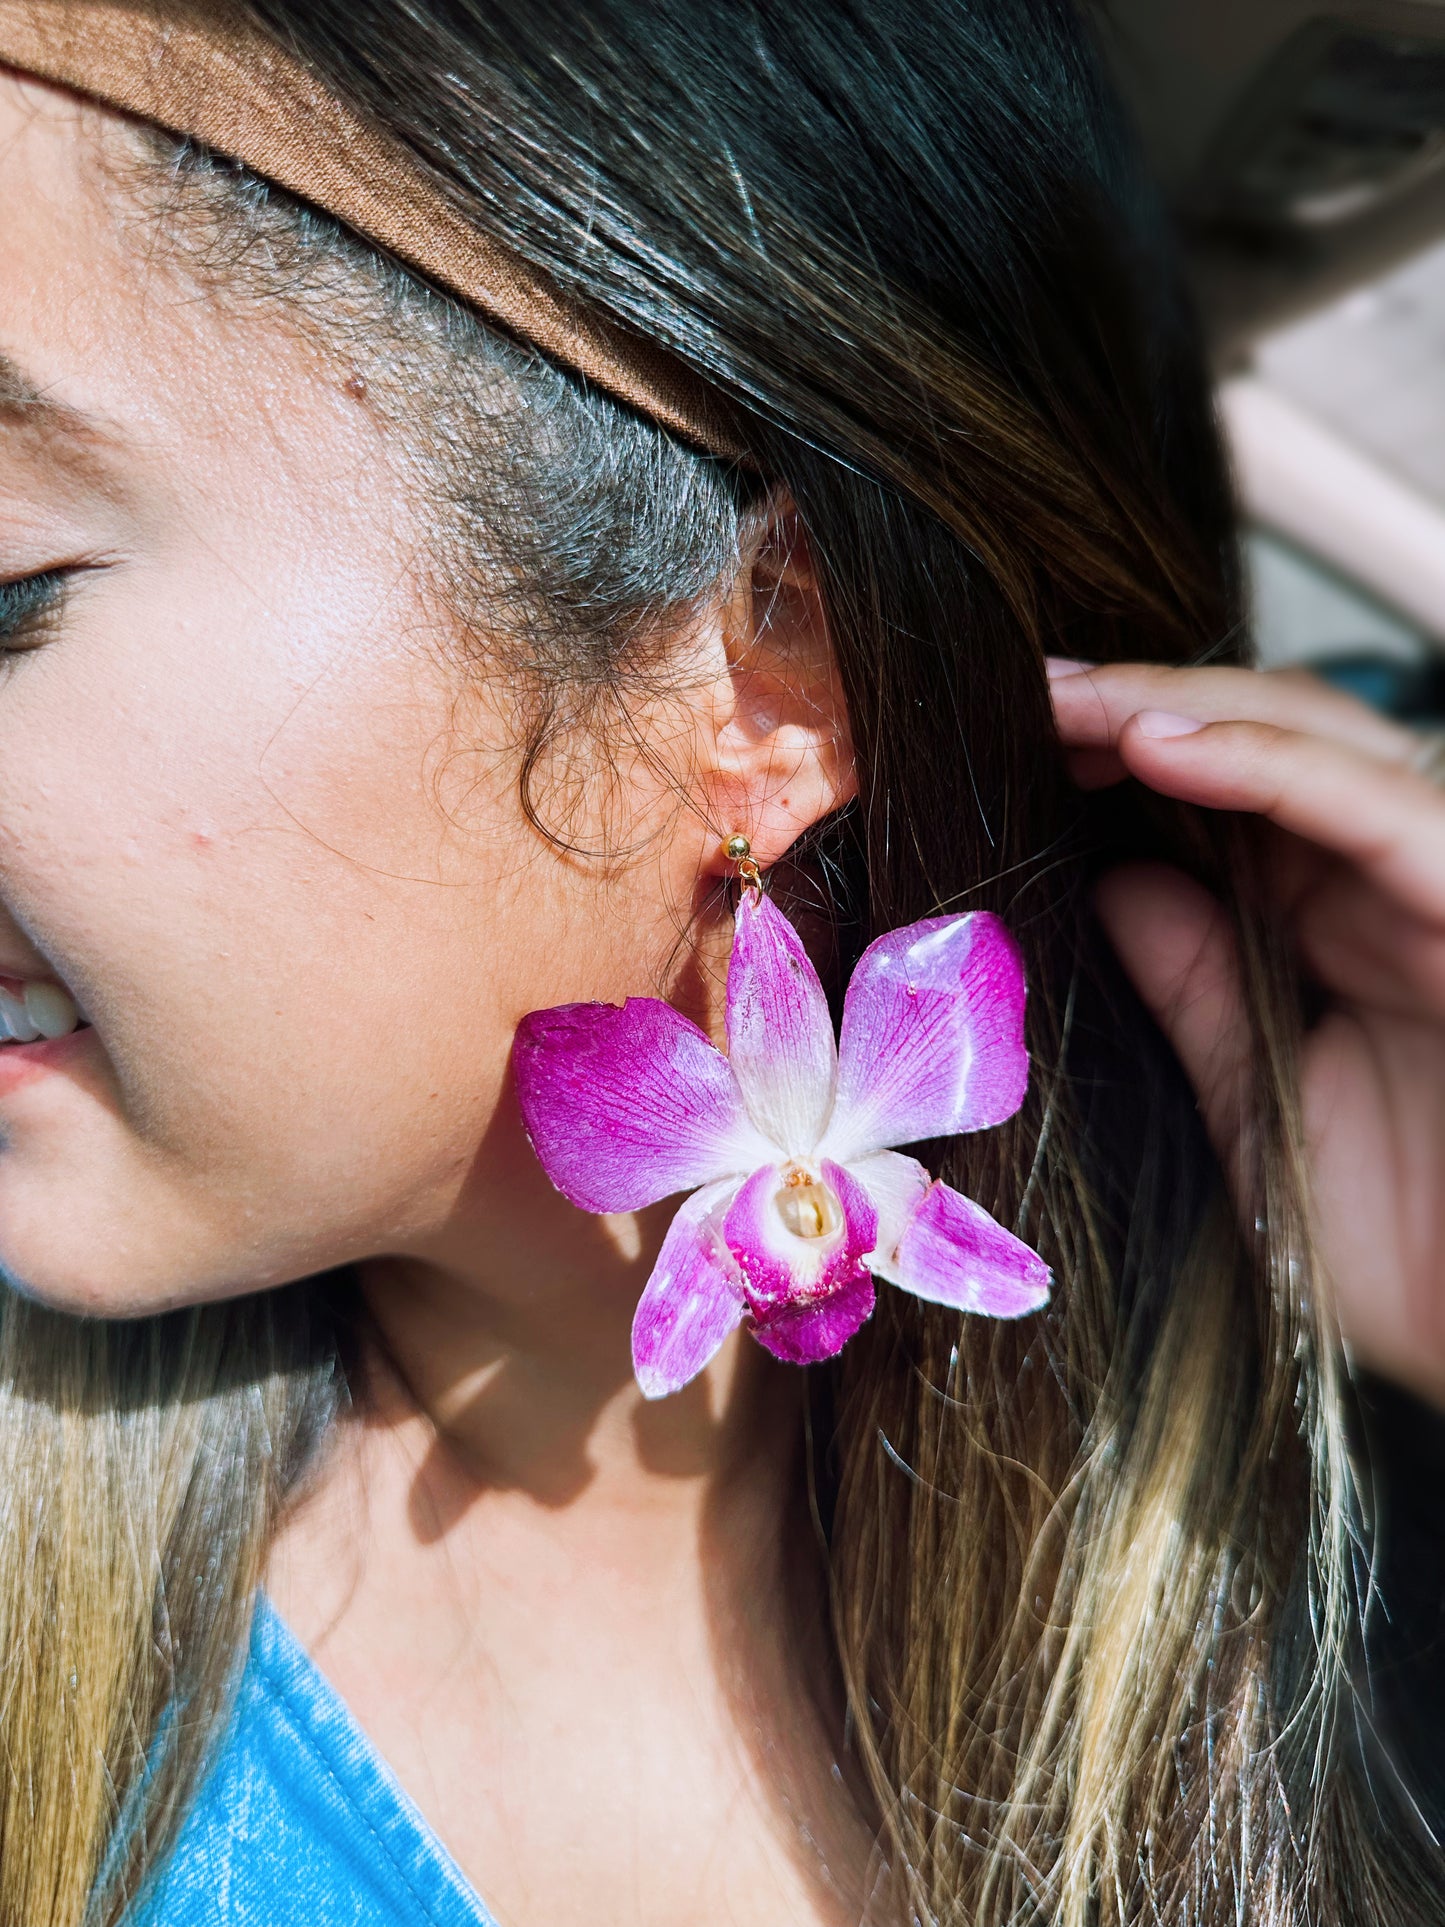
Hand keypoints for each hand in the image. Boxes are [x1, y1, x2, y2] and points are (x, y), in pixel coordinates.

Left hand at [1048, 658, 1444, 1409]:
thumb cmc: (1415, 1255)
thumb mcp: (1260, 1114)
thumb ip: (1198, 994)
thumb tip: (1117, 884)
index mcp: (1332, 927)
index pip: (1223, 801)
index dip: (1120, 758)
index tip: (1009, 745)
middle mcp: (1385, 888)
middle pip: (1263, 740)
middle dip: (1135, 708)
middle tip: (1021, 694)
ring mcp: (1436, 888)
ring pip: (1320, 741)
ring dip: (1184, 705)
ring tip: (1067, 700)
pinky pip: (1380, 809)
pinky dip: (1273, 763)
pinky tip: (1162, 743)